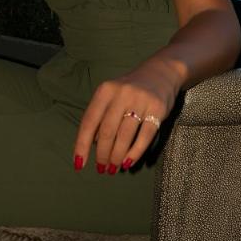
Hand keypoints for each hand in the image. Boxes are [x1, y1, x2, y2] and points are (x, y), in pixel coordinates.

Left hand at [73, 56, 181, 174]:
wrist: (161, 72)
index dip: (82, 144)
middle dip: (102, 154)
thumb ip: (101, 115)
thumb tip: (93, 143)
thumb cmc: (129, 89)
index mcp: (105, 90)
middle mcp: (121, 94)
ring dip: (117, 157)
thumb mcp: (111, 95)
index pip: (89, 121)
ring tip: (114, 168)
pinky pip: (144, 137)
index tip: (79, 164)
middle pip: (107, 131)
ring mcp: (140, 101)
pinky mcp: (157, 109)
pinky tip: (128, 163)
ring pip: (124, 136)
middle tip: (102, 168)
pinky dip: (135, 153)